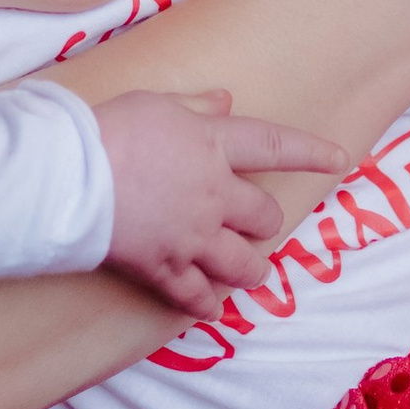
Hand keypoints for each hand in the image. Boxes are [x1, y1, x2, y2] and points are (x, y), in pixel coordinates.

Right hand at [94, 88, 347, 317]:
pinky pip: (196, 297)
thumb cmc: (108, 129)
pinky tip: (210, 308)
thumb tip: (226, 100)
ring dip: (248, 270)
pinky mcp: (164, 269)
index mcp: (214, 145)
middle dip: (265, 223)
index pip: (277, 145)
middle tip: (257, 226)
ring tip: (246, 271)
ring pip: (242, 265)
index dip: (312, 151)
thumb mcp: (156, 103)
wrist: (69, 176)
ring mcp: (192, 236)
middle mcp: (214, 195)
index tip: (340, 159)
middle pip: (263, 217)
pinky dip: (206, 304)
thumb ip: (196, 107)